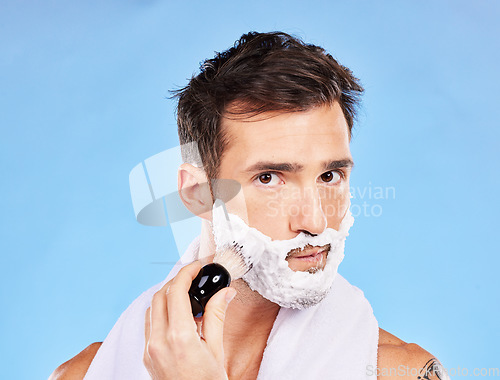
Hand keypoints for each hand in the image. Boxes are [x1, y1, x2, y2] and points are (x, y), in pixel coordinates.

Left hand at [143, 261, 236, 379]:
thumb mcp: (217, 350)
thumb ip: (217, 316)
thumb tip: (224, 292)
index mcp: (179, 337)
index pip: (176, 291)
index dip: (187, 272)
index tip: (197, 266)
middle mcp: (158, 341)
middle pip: (160, 296)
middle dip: (176, 281)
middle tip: (194, 277)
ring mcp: (149, 350)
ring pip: (151, 309)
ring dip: (166, 296)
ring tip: (188, 296)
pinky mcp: (146, 356)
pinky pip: (149, 324)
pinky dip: (161, 312)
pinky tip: (178, 317)